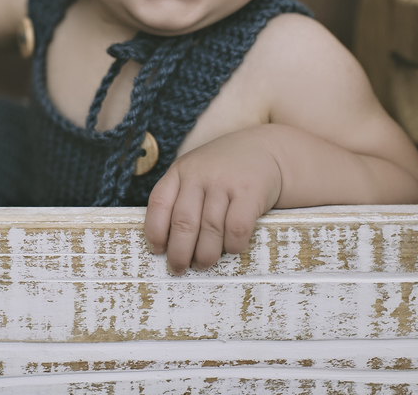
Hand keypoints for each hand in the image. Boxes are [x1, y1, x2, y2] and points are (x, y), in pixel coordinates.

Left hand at [144, 127, 282, 274]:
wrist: (262, 149)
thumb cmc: (222, 171)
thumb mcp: (195, 173)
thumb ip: (180, 198)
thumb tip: (166, 244)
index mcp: (180, 171)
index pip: (159, 203)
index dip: (155, 232)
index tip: (157, 251)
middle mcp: (200, 174)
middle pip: (183, 222)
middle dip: (179, 252)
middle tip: (179, 268)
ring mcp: (225, 181)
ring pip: (210, 229)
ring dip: (205, 254)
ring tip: (203, 263)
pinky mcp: (250, 191)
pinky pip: (237, 227)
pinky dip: (233, 245)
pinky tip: (232, 248)